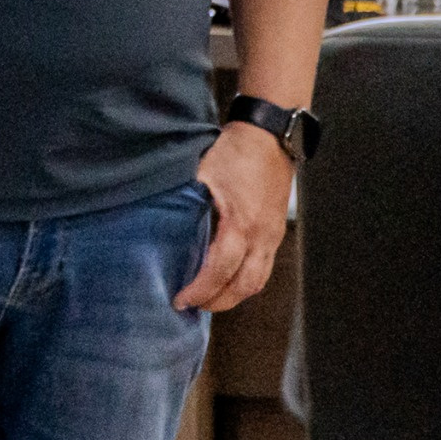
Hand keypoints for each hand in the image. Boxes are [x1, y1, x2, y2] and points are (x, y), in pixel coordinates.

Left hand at [174, 122, 294, 312]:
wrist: (270, 135)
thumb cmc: (235, 151)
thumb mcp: (203, 173)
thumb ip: (187, 200)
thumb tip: (163, 219)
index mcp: (241, 224)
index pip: (220, 271)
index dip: (200, 290)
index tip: (181, 299)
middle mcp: (262, 236)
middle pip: (243, 286)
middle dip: (218, 302)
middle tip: (193, 304)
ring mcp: (273, 235)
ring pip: (258, 281)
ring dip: (235, 295)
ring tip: (211, 297)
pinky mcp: (277, 231)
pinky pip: (265, 267)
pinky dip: (247, 280)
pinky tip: (229, 277)